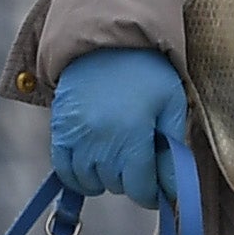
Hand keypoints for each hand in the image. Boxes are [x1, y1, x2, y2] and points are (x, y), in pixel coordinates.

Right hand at [50, 41, 206, 226]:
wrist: (105, 41)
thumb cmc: (147, 72)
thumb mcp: (172, 104)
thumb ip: (173, 149)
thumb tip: (174, 190)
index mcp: (133, 137)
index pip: (141, 190)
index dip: (154, 193)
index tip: (159, 185)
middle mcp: (100, 143)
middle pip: (117, 187)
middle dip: (132, 179)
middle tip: (140, 157)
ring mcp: (76, 138)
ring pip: (91, 183)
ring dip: (106, 177)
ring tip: (117, 156)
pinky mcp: (59, 132)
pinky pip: (65, 171)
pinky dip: (79, 174)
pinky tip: (94, 161)